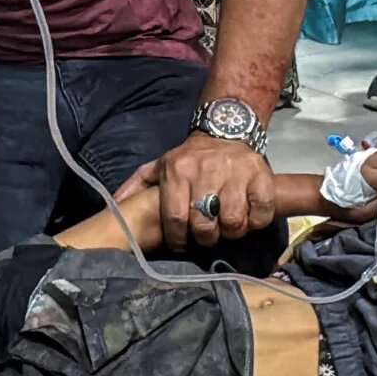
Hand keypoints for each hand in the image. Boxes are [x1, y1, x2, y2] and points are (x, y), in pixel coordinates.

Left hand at [115, 133, 276, 249]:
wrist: (225, 131)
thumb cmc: (189, 159)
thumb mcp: (159, 166)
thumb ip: (136, 187)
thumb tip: (114, 208)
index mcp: (178, 170)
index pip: (175, 218)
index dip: (177, 239)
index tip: (180, 244)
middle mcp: (206, 169)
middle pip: (204, 223)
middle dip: (203, 237)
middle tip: (205, 236)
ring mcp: (237, 172)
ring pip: (232, 221)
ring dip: (229, 232)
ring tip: (225, 228)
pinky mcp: (262, 175)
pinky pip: (260, 211)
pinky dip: (255, 221)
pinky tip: (246, 218)